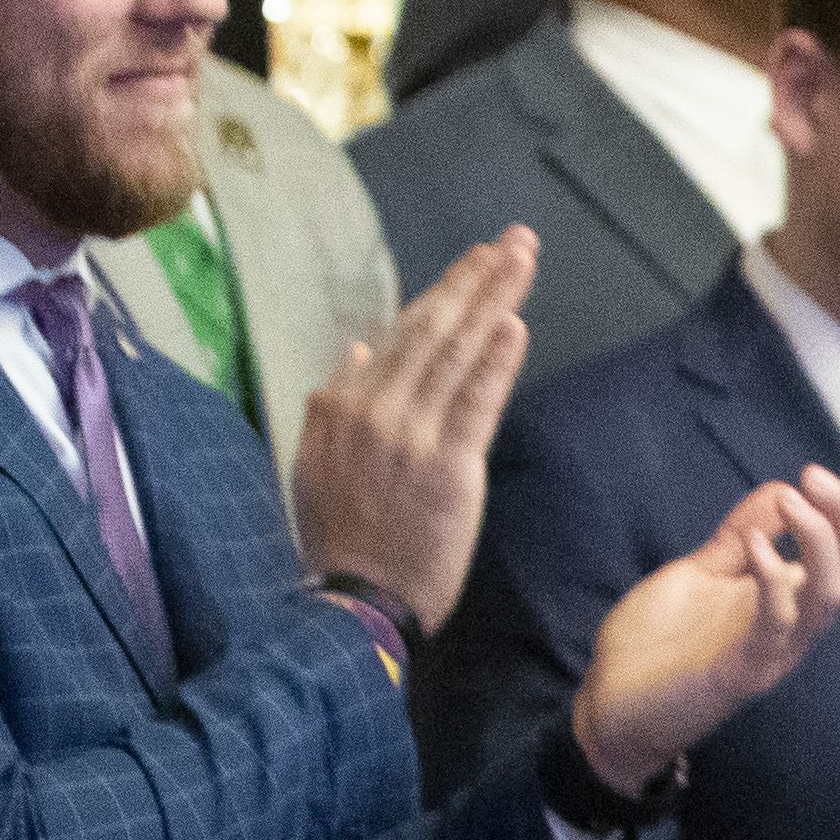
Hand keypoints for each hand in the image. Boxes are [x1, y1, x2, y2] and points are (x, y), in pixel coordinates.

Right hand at [290, 229, 535, 629]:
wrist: (354, 599)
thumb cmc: (342, 538)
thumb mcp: (318, 462)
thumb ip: (336, 402)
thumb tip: (357, 352)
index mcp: (342, 404)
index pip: (403, 336)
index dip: (444, 294)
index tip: (475, 262)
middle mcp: (373, 408)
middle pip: (433, 329)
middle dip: (475, 278)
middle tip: (514, 240)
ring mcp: (410, 434)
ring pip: (456, 352)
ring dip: (493, 300)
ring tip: (521, 260)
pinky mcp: (448, 466)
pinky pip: (474, 401)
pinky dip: (495, 361)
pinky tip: (514, 323)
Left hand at [567, 468, 839, 791]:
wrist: (612, 709)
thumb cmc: (658, 645)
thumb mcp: (703, 571)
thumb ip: (742, 534)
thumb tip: (783, 488)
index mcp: (792, 604)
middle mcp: (795, 629)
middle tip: (815, 476)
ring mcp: (774, 653)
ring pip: (832, 597)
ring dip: (821, 541)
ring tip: (792, 500)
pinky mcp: (743, 673)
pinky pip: (777, 626)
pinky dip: (774, 580)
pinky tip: (755, 545)